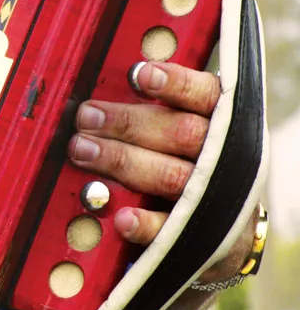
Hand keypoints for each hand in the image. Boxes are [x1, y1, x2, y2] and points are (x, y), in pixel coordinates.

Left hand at [68, 61, 254, 282]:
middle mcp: (223, 157)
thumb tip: (104, 92)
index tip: (139, 75)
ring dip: (121, 161)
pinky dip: (145, 223)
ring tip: (81, 149)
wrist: (227, 230)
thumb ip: (158, 109)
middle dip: (127, 123)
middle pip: (179, 133)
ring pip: (169, 175)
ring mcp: (210, 197)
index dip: (175, 84)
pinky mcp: (196, 234)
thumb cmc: (194, 161)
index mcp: (225, 122)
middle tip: (85, 117)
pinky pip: (169, 228)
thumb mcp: (190, 128)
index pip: (206, 96)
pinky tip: (121, 218)